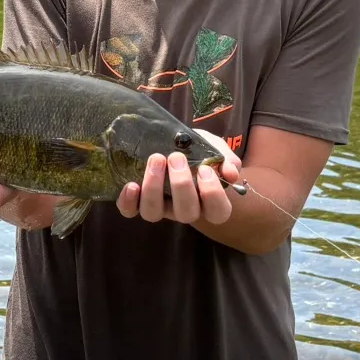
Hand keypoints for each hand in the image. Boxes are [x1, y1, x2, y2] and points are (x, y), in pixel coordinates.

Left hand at [116, 149, 241, 226]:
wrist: (174, 145)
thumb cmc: (198, 151)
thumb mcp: (215, 149)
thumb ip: (226, 159)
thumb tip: (230, 172)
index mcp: (208, 201)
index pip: (218, 212)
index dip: (212, 194)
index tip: (205, 169)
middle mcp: (183, 210)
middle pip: (186, 213)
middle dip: (181, 185)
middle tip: (176, 158)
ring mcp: (160, 208)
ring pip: (154, 213)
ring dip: (153, 188)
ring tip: (156, 159)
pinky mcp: (138, 203)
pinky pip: (130, 211)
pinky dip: (129, 202)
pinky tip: (131, 184)